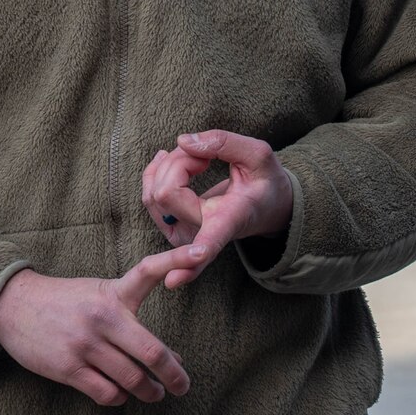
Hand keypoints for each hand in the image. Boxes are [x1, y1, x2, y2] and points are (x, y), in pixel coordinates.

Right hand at [0, 246, 202, 405]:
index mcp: (112, 294)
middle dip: (174, 377)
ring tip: (153, 393)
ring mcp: (84, 344)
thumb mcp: (98, 299)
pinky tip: (118, 392)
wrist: (11, 305)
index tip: (200, 251)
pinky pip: (107, 393)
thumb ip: (134, 323)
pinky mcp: (67, 368)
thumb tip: (175, 359)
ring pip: (133, 381)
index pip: (148, 270)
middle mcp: (101, 317)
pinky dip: (119, 397)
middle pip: (152, 353)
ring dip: (149, 392)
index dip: (176, 260)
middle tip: (182, 387)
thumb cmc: (63, 302)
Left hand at [142, 130, 294, 288]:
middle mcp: (204, 234)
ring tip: (197, 159)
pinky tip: (170, 159)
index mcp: (230, 220)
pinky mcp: (172, 229)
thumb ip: (224, 143)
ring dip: (168, 165)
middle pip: (166, 193)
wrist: (267, 205)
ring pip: (153, 194)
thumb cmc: (264, 181)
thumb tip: (182, 141)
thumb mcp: (259, 154)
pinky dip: (156, 172)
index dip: (195, 256)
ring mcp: (185, 235)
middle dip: (178, 162)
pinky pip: (148, 197)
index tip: (181, 273)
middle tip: (204, 156)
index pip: (211, 240)